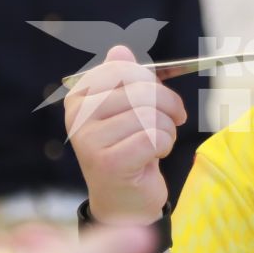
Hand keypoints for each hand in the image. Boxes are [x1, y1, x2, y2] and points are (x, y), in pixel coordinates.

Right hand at [63, 45, 185, 222]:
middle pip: (140, 90)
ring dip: (167, 129)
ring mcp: (89, 139)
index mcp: (79, 97)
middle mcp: (78, 116)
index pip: (122, 69)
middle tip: (176, 119)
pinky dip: (164, 145)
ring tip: (159, 143)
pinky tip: (154, 157)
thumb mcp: (128, 112)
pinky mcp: (108, 161)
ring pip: (150, 115)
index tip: (164, 99)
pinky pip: (154, 137)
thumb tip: (120, 50)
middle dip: (168, 105)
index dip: (152, 81)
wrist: (123, 202)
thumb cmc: (129, 151)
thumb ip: (124, 80)